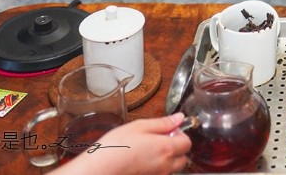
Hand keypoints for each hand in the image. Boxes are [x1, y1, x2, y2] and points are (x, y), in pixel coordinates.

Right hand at [54, 113, 190, 174]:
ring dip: (166, 159)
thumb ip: (163, 123)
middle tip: (158, 140)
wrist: (98, 170)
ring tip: (146, 151)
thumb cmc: (115, 148)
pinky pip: (159, 174)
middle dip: (175, 149)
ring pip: (171, 168)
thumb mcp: (139, 126)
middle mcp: (165, 166)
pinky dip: (155, 167)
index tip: (168, 130)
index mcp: (166, 149)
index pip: (187, 143)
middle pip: (183, 158)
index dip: (179, 134)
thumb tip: (179, 118)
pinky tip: (140, 161)